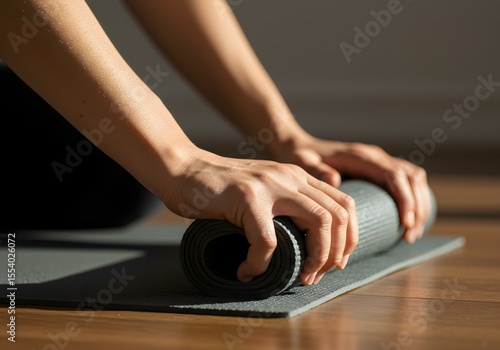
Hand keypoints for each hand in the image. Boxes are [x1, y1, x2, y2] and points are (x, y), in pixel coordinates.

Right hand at [162, 148, 358, 284]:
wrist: (182, 170)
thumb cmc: (218, 189)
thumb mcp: (261, 191)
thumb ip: (283, 206)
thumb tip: (303, 246)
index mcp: (297, 176)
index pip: (344, 204)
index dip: (347, 239)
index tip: (333, 263)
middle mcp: (290, 177)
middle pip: (339, 215)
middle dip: (335, 254)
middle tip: (314, 276)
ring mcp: (269, 185)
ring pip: (319, 224)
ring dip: (314, 259)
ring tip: (297, 277)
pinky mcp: (246, 197)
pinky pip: (268, 241)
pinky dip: (261, 264)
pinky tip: (247, 271)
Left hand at [271, 136, 430, 243]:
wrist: (299, 146)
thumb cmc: (301, 157)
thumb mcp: (303, 162)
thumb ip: (316, 170)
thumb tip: (334, 179)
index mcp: (360, 156)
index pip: (393, 175)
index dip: (404, 199)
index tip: (405, 223)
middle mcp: (374, 156)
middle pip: (411, 177)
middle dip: (417, 206)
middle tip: (410, 235)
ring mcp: (379, 161)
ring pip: (414, 178)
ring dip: (419, 205)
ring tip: (411, 234)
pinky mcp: (379, 169)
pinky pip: (407, 181)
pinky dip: (415, 200)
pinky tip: (410, 222)